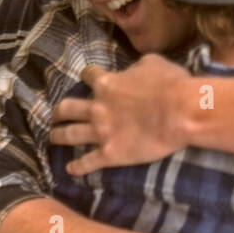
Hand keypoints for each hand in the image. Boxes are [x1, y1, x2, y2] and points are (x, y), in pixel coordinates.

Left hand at [49, 56, 192, 174]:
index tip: (87, 78)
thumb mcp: (153, 63)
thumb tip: (135, 69)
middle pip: (67, 108)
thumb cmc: (171, 85)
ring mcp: (101, 132)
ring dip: (58, 136)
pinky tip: (69, 169)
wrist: (180, 113)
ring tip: (53, 137)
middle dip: (59, 111)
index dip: (87, 76)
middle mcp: (98, 108)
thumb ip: (138, 66)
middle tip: (56, 115)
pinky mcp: (110, 154)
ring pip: (70, 135)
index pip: (88, 75)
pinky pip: (88, 162)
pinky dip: (77, 167)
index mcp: (108, 84)